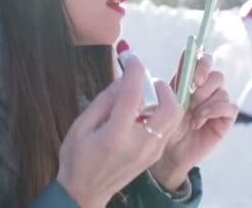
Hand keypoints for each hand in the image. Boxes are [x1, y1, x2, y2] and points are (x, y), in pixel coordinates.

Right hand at [57, 55, 183, 207]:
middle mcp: (140, 144)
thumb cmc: (77, 158)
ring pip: (174, 118)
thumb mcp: (81, 125)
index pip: (134, 96)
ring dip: (166, 100)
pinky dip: (162, 113)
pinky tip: (144, 113)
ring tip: (146, 97)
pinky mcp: (155, 155)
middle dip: (163, 88)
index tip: (132, 59)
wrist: (85, 193)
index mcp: (116, 136)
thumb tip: (124, 79)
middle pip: (170, 108)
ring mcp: (151, 152)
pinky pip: (167, 128)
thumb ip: (104, 100)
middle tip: (148, 82)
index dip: (135, 72)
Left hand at [150, 52, 237, 190]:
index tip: (192, 73)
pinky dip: (214, 110)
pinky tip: (199, 121)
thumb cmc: (164, 127)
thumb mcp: (166, 102)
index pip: (199, 58)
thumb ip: (175, 82)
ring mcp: (216, 102)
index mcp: (188, 80)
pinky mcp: (225, 118)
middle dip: (203, 77)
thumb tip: (177, 59)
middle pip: (214, 70)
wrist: (169, 153)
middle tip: (192, 91)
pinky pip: (229, 106)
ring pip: (221, 88)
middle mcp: (205, 88)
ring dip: (205, 99)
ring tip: (191, 114)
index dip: (199, 60)